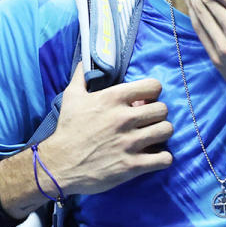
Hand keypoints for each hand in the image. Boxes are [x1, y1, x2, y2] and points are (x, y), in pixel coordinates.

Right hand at [44, 65, 173, 195]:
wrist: (57, 166)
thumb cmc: (67, 130)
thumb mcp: (71, 98)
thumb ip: (81, 77)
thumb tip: (84, 61)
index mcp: (112, 99)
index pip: (153, 86)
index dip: (153, 92)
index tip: (147, 100)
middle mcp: (124, 118)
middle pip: (163, 109)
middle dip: (158, 114)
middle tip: (149, 121)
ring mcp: (130, 142)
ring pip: (167, 130)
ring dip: (162, 133)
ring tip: (153, 137)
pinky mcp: (132, 165)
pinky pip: (165, 158)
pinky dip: (163, 158)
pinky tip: (154, 156)